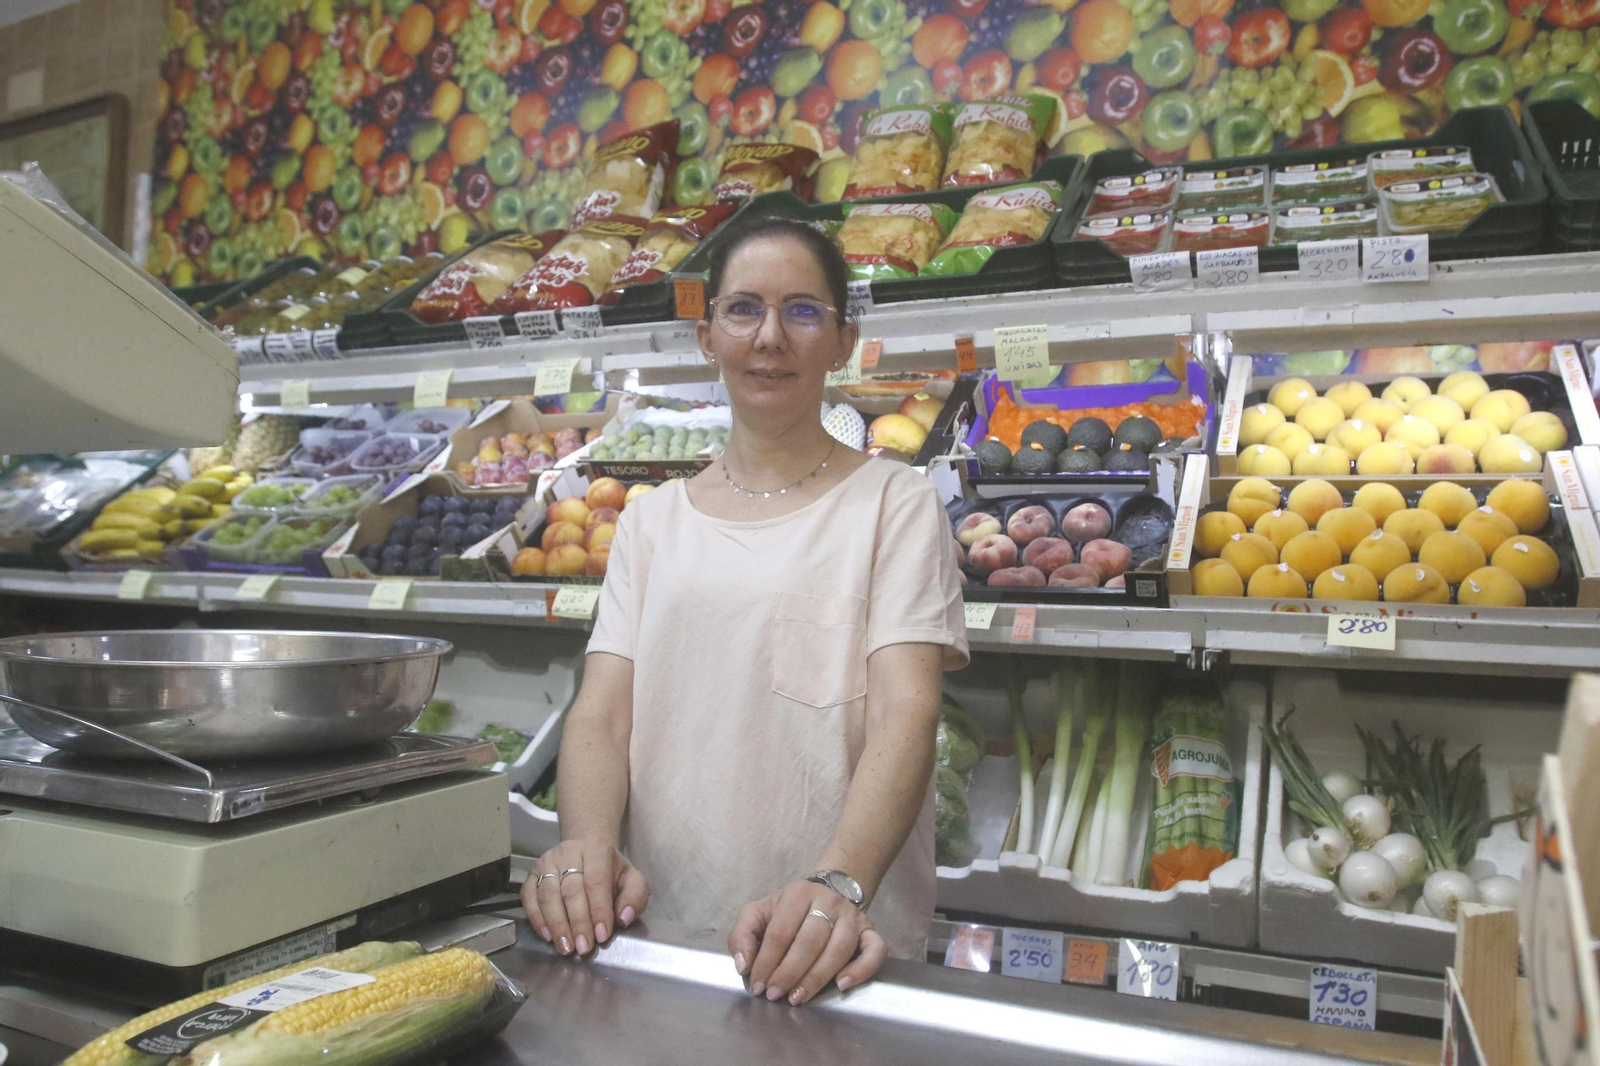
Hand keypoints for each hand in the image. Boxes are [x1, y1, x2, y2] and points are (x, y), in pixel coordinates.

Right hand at [521, 836, 648, 956]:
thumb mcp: (632, 880)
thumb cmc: (611, 871)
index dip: (598, 910)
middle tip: (583, 948)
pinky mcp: (532, 873)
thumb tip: (624, 918)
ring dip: (557, 924)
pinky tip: (547, 935)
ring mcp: (547, 862)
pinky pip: (529, 896)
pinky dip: (536, 917)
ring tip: (566, 947)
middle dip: (578, 922)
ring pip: (548, 894)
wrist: (588, 852)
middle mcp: (569, 852)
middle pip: (571, 890)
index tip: (601, 936)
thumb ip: (635, 897)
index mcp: (597, 849)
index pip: (596, 881)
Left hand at [728, 880, 885, 1005]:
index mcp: (798, 893)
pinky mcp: (870, 931)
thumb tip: (743, 965)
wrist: (826, 894)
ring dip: (817, 978)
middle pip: (809, 941)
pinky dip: (861, 969)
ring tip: (799, 997)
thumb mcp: (759, 913)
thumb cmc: (788, 911)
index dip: (766, 962)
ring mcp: (852, 916)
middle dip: (789, 973)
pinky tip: (842, 985)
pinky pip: (875, 950)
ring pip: (839, 949)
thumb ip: (743, 934)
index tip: (758, 985)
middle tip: (775, 994)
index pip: (780, 932)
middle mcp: (829, 901)